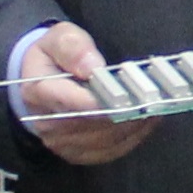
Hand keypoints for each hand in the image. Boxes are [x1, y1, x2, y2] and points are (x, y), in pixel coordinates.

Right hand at [15, 22, 153, 165]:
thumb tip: (93, 66)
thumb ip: (73, 47)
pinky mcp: (77, 154)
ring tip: (153, 106)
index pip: (70, 101)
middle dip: (122, 112)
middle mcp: (48, 123)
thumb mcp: (58, 37)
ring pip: (104, 140)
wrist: (39, 82)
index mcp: (39, 92)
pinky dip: (132, 136)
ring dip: (131, 125)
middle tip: (150, 99)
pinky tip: (145, 120)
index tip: (125, 95)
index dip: (99, 101)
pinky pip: (110, 150)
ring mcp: (62, 143)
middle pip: (92, 123)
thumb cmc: (52, 56)